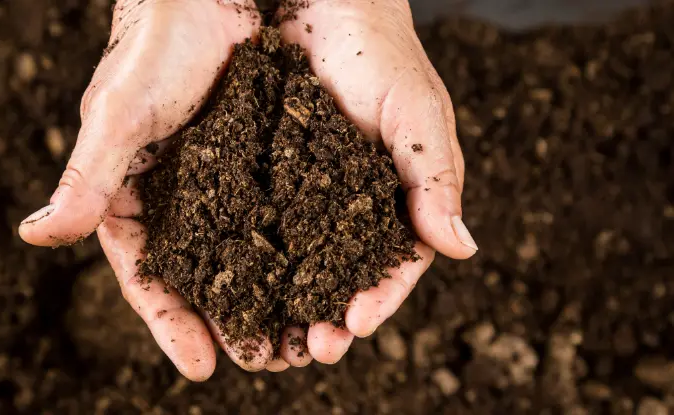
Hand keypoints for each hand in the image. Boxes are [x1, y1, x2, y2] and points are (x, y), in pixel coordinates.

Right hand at [19, 0, 263, 379]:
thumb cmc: (152, 49)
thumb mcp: (119, 117)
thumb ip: (86, 180)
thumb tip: (34, 237)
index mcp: (131, 200)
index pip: (146, 277)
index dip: (170, 324)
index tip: (200, 367)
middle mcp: (176, 203)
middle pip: (200, 279)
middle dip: (227, 324)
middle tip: (263, 362)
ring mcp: (220, 187)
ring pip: (243, 257)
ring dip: (267, 299)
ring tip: (297, 340)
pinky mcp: (259, 165)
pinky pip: (278, 218)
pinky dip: (296, 252)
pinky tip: (322, 278)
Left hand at [277, 0, 477, 363]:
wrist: (321, 4)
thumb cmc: (380, 51)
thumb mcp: (416, 113)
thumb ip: (434, 177)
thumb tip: (463, 248)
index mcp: (397, 195)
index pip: (396, 261)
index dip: (380, 297)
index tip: (356, 325)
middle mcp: (352, 203)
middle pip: (344, 274)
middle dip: (330, 315)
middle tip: (311, 348)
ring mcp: (308, 192)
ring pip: (300, 261)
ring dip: (290, 302)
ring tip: (273, 337)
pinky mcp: (267, 175)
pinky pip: (260, 224)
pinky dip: (253, 259)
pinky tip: (235, 285)